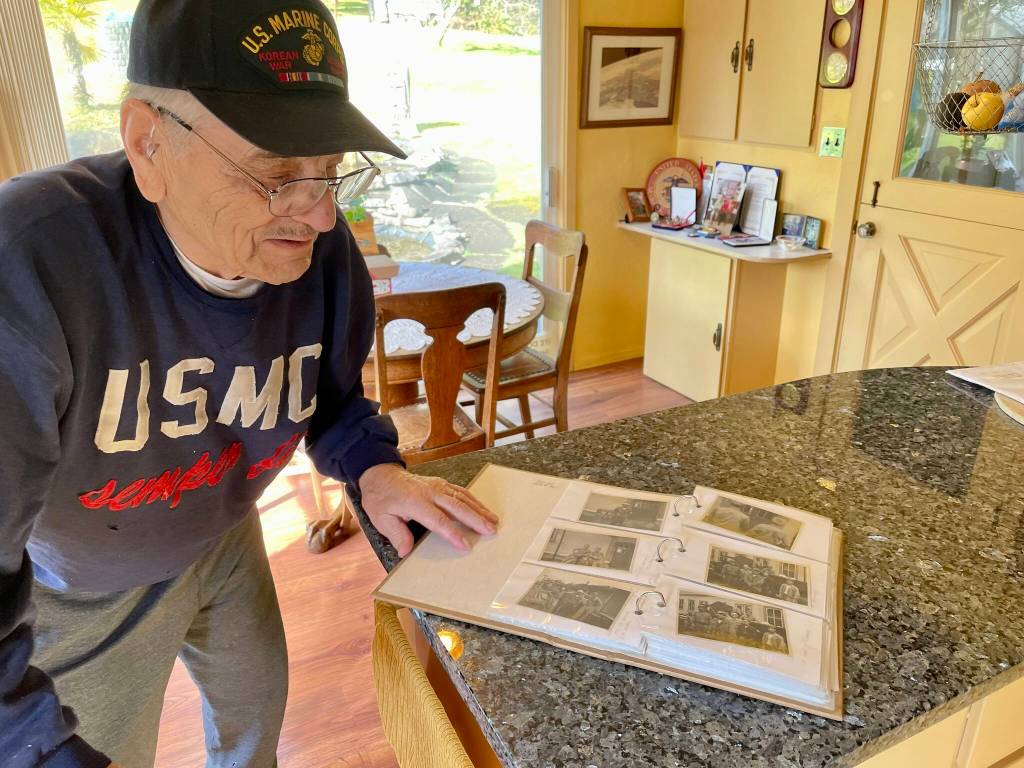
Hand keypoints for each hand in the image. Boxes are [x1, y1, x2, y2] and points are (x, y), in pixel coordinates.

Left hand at [358, 463, 497, 556]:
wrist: (381, 475)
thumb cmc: (381, 499)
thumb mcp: (381, 519)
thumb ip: (396, 535)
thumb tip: (406, 551)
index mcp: (415, 502)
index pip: (438, 520)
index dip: (452, 533)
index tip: (465, 545)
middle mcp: (430, 492)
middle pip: (457, 507)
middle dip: (475, 520)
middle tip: (491, 531)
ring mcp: (437, 486)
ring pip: (463, 498)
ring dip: (479, 510)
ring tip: (494, 521)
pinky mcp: (441, 484)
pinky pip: (461, 492)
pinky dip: (474, 500)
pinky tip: (483, 509)